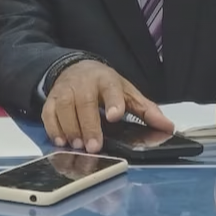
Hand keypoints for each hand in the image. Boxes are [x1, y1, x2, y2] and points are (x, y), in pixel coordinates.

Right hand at [42, 60, 173, 153]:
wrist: (77, 69)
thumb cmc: (105, 85)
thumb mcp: (127, 93)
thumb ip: (146, 111)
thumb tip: (167, 127)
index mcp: (107, 81)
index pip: (112, 89)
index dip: (113, 102)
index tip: (115, 115)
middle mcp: (85, 83)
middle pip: (85, 103)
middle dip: (89, 126)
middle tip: (94, 147)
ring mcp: (66, 90)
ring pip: (64, 108)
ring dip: (70, 129)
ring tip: (77, 146)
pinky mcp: (51, 98)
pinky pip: (48, 113)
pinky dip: (53, 128)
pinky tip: (61, 141)